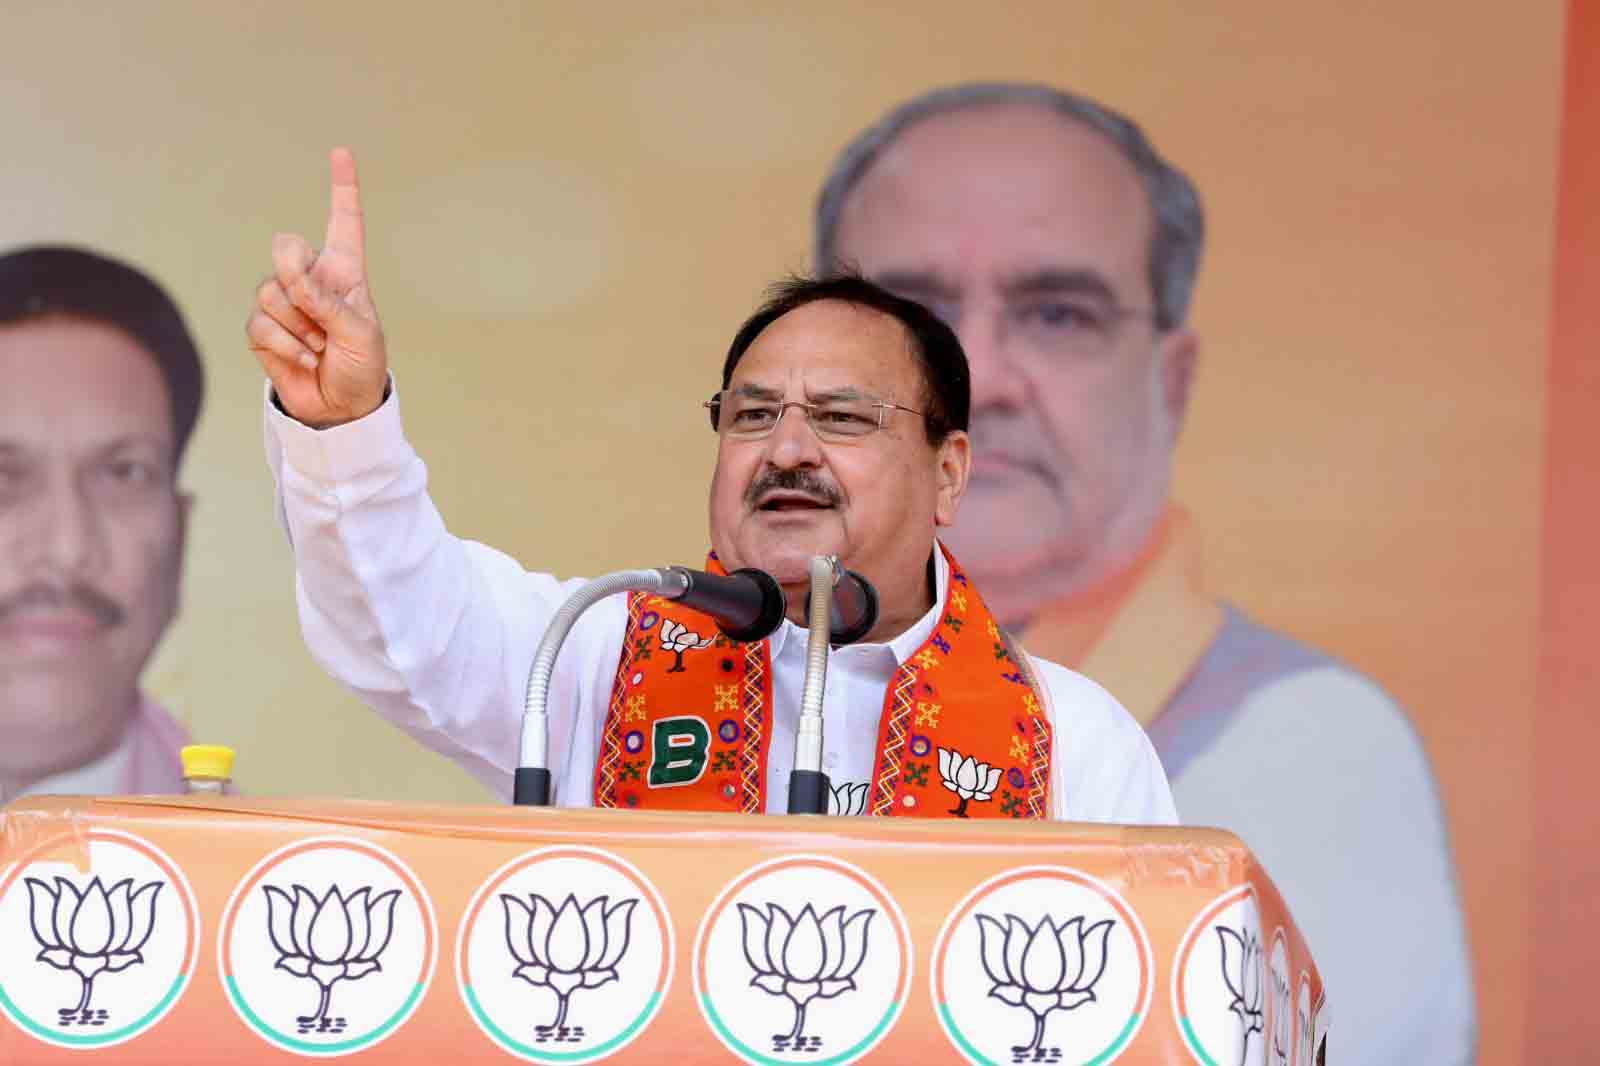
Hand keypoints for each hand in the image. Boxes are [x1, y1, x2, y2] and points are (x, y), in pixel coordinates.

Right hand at [246, 147, 387, 427]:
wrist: (342, 409)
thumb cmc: (362, 367)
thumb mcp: (360, 333)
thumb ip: (328, 302)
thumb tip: (292, 275)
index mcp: (346, 272)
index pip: (343, 223)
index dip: (343, 188)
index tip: (342, 153)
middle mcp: (312, 280)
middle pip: (286, 249)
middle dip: (299, 279)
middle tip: (320, 314)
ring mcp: (286, 303)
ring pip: (271, 292)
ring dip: (300, 328)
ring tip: (320, 348)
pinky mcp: (264, 330)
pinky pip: (260, 324)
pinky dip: (285, 347)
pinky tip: (305, 361)